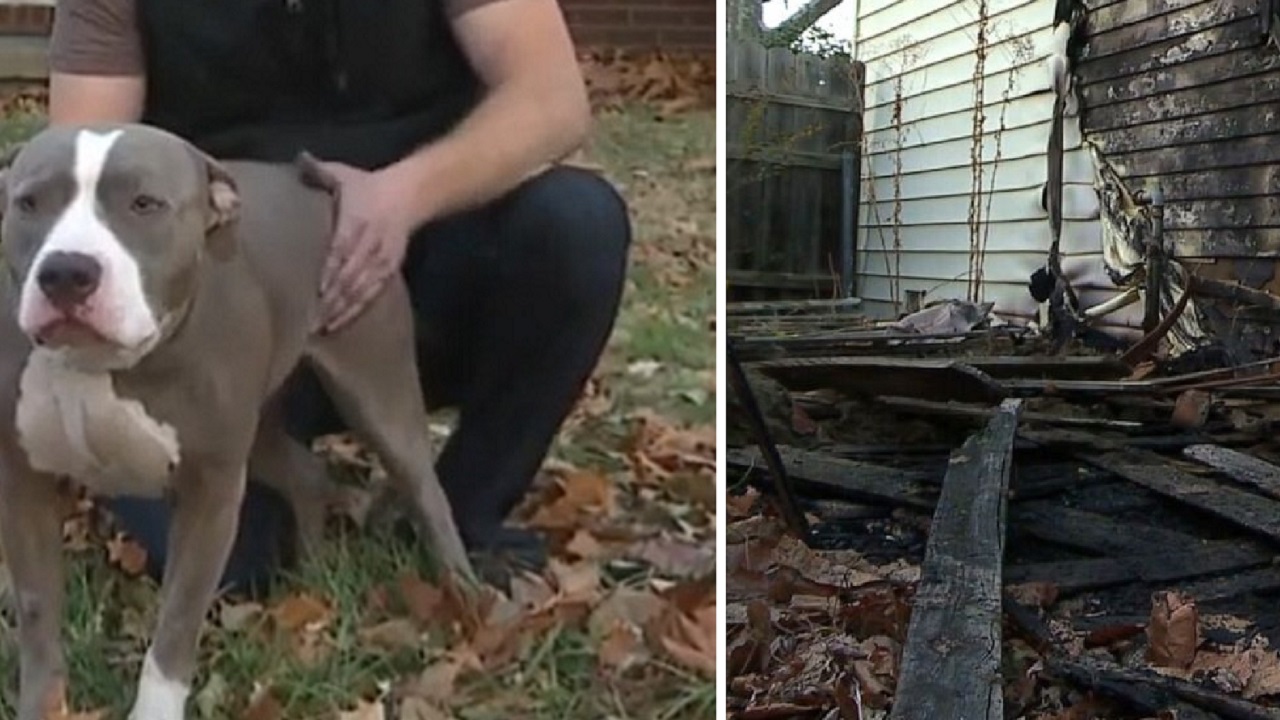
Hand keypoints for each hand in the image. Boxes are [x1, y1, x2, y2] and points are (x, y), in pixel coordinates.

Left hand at [316, 162, 417, 332]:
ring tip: (319, 328)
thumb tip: (297, 160)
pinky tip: (338, 323)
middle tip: (307, 321)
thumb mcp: (343, 173)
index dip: (329, 272)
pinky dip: (354, 310)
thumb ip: (317, 170)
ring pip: (359, 291)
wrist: (409, 195)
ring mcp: (380, 261)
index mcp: (356, 221)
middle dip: (330, 301)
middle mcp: (369, 245)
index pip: (341, 251)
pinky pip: (370, 294)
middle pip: (349, 277)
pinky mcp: (388, 270)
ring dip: (340, 310)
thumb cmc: (367, 185)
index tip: (314, 291)